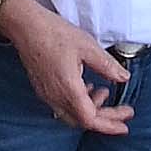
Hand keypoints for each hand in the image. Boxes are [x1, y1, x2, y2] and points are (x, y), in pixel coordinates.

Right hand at [7, 0, 137, 135]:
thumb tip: (123, 77)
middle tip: (122, 112)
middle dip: (105, 119)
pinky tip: (87, 87)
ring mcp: (48, 96)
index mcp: (68, 89)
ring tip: (105, 93)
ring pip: (73, 115)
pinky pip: (64, 107)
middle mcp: (56, 98)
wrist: (26, 26)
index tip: (124, 123)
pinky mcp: (44, 90)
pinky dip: (80, 103)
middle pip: (83, 121)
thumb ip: (107, 66)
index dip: (109, 124)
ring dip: (92, 110)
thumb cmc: (54, 33)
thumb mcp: (87, 47)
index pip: (90, 119)